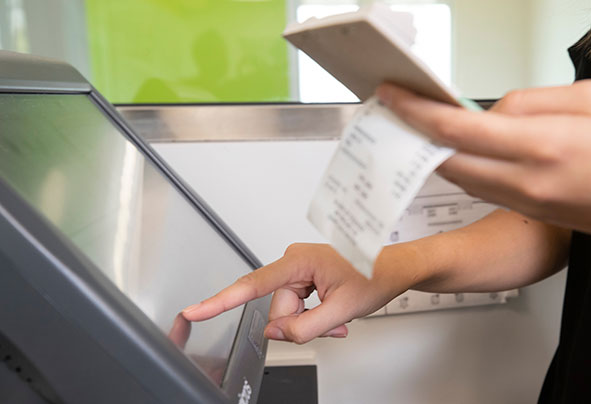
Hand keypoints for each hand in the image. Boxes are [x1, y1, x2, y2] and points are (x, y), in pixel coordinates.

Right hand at [182, 243, 409, 343]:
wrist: (392, 269)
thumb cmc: (374, 276)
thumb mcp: (342, 310)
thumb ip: (304, 327)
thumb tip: (276, 333)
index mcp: (299, 260)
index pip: (252, 285)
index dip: (220, 301)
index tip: (195, 310)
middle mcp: (293, 261)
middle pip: (277, 309)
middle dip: (301, 323)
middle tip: (332, 321)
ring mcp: (297, 269)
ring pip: (287, 312)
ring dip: (310, 322)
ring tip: (337, 315)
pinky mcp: (302, 277)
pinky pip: (295, 307)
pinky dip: (313, 317)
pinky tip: (333, 313)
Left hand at [376, 80, 590, 248]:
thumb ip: (531, 102)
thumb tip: (492, 114)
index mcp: (542, 145)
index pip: (458, 131)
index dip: (416, 113)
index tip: (393, 97)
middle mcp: (528, 182)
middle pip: (448, 164)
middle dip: (416, 137)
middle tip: (399, 113)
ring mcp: (530, 205)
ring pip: (464, 180)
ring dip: (440, 157)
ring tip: (427, 129)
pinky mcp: (535, 216)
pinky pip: (486, 191)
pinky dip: (468, 171)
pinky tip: (466, 153)